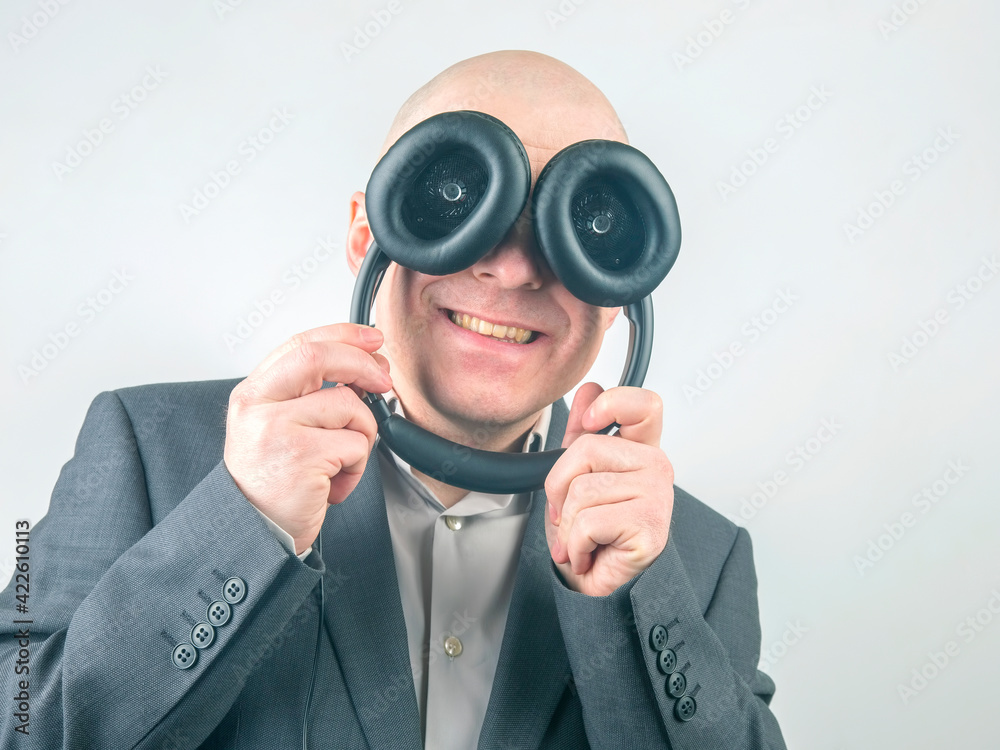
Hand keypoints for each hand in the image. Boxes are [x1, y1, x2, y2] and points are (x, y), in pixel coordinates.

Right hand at [224, 323, 391, 553]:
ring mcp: (277, 428)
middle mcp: (258, 406)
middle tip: (382, 381)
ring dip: (360, 435)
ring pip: (348, 405)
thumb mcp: (280, 428)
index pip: (300, 344)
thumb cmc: (274, 484)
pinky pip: (355, 443)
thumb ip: (310, 394)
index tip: (371, 339)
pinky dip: (357, 466)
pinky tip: (335, 483)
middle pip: (318, 357)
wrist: (256, 533)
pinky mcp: (302, 455)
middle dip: (361, 363)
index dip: (342, 335)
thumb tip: (366, 366)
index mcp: (253, 394)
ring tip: (339, 462)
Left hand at [544, 383, 673, 596]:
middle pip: (587, 447)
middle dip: (560, 486)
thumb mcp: (579, 476)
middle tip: (570, 516)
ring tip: (583, 539)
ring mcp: (657, 495)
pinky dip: (574, 545)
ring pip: (582, 489)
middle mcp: (656, 466)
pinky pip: (586, 522)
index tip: (590, 420)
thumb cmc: (593, 533)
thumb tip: (590, 389)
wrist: (599, 585)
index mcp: (641, 449)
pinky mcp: (649, 525)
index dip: (614, 402)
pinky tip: (589, 554)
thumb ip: (583, 433)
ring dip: (566, 525)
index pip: (645, 405)